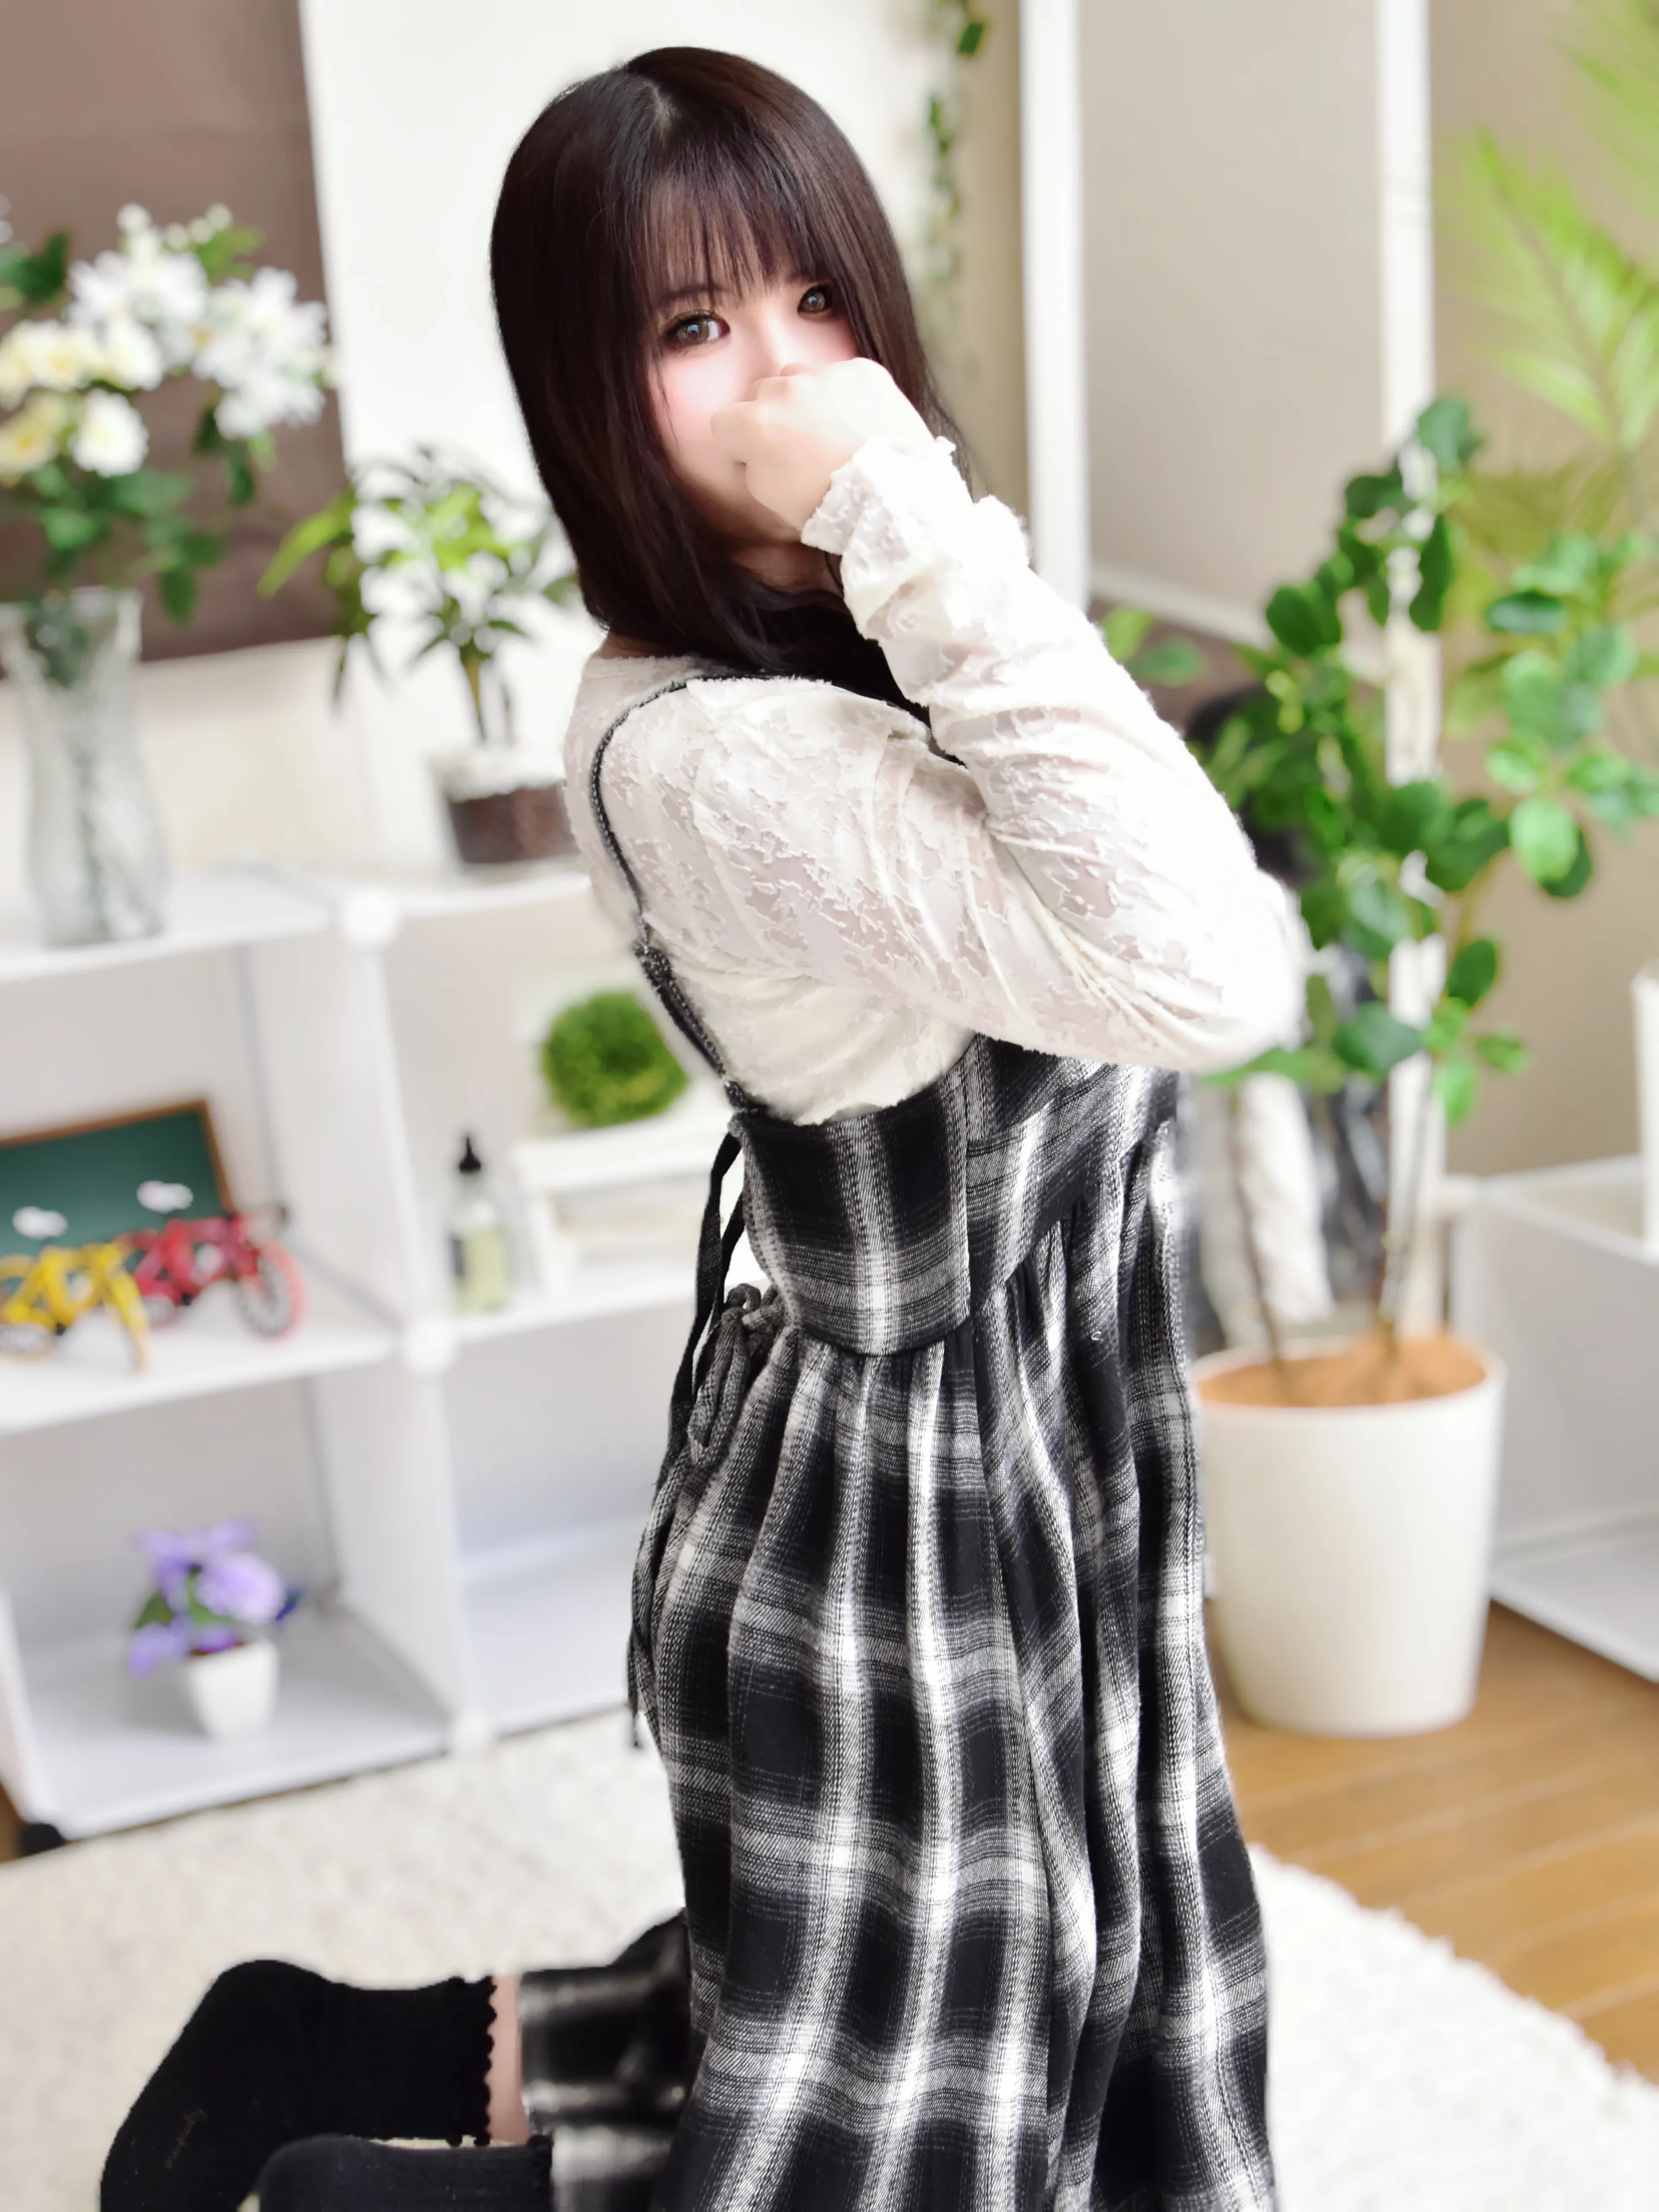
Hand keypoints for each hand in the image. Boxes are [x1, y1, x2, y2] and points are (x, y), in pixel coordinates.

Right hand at [710, 359, 936, 534]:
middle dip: (774, 415)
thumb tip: (753, 449)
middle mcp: (784, 388)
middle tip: (799, 445)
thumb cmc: (827, 507)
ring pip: (802, 377)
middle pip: (763, 393)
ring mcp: (825, 373)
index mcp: (754, 424)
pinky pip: (843, 376)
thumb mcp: (770, 498)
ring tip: (833, 432)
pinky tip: (861, 424)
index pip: (724, 422)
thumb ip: (752, 462)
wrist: (893, 497)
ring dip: (809, 399)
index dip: (739, 443)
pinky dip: (848, 396)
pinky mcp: (863, 370)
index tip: (756, 457)